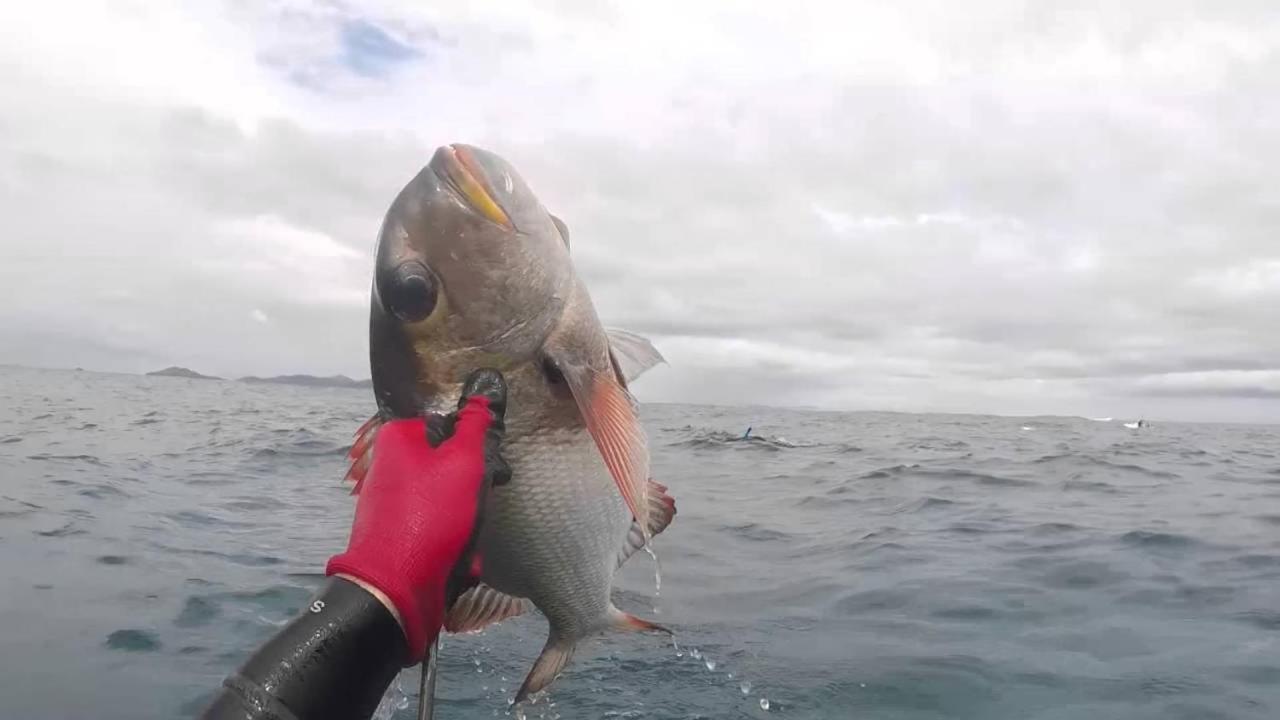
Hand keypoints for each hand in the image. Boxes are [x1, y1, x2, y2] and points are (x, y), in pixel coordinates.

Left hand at [325, 368, 509, 663]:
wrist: (395, 589)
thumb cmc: (429, 516)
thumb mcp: (463, 463)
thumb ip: (476, 426)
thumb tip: (482, 394)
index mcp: (397, 438)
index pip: (443, 418)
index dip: (470, 433)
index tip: (488, 452)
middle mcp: (390, 466)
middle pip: (448, 461)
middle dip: (473, 483)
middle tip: (486, 493)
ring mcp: (394, 504)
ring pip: (448, 498)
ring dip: (468, 517)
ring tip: (471, 533)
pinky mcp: (400, 536)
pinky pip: (439, 529)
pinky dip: (455, 541)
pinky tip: (461, 558)